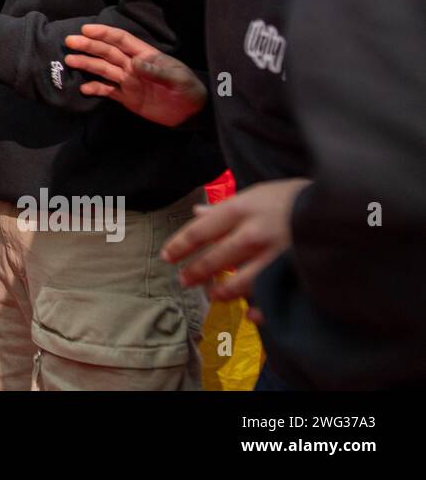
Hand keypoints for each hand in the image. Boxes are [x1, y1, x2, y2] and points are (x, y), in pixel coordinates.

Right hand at [64, 23, 206, 127]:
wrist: (192, 113)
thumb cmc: (189, 90)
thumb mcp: (179, 79)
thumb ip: (158, 71)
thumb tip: (135, 63)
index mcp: (145, 56)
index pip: (122, 41)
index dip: (105, 34)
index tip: (87, 30)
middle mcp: (133, 66)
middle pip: (108, 53)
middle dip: (89, 46)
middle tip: (70, 42)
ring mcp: (128, 81)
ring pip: (103, 69)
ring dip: (87, 64)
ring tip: (70, 60)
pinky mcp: (126, 98)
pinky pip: (107, 91)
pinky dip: (94, 89)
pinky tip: (83, 88)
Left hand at [161, 178, 309, 302]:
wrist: (341, 206)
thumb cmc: (294, 197)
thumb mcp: (257, 194)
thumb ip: (226, 208)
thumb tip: (197, 212)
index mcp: (241, 210)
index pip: (199, 231)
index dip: (179, 246)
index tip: (167, 257)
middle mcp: (253, 233)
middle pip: (214, 259)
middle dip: (195, 273)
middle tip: (185, 280)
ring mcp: (274, 256)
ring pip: (237, 283)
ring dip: (222, 292)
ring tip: (215, 294)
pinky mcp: (294, 274)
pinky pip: (270, 299)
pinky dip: (259, 310)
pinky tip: (251, 313)